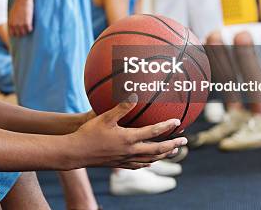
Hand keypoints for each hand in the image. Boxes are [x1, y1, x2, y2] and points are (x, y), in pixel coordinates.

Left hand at [8, 0, 33, 36]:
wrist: (22, 0)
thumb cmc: (17, 5)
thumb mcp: (11, 13)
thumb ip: (12, 20)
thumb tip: (13, 25)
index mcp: (10, 23)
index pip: (12, 34)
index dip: (16, 33)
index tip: (19, 31)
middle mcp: (14, 25)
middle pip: (18, 35)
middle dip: (21, 33)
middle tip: (25, 29)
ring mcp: (21, 24)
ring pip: (24, 33)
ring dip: (26, 31)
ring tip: (28, 27)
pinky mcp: (27, 23)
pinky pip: (29, 30)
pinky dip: (31, 28)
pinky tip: (31, 25)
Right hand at [68, 97, 186, 169]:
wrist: (76, 153)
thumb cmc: (89, 133)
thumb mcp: (104, 117)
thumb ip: (121, 107)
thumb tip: (135, 95)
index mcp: (129, 138)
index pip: (154, 133)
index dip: (167, 127)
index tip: (178, 122)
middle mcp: (130, 151)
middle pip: (157, 150)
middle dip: (172, 145)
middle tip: (184, 141)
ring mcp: (125, 160)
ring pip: (150, 159)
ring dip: (163, 155)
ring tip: (172, 151)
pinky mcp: (119, 165)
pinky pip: (139, 165)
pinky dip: (149, 162)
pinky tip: (150, 161)